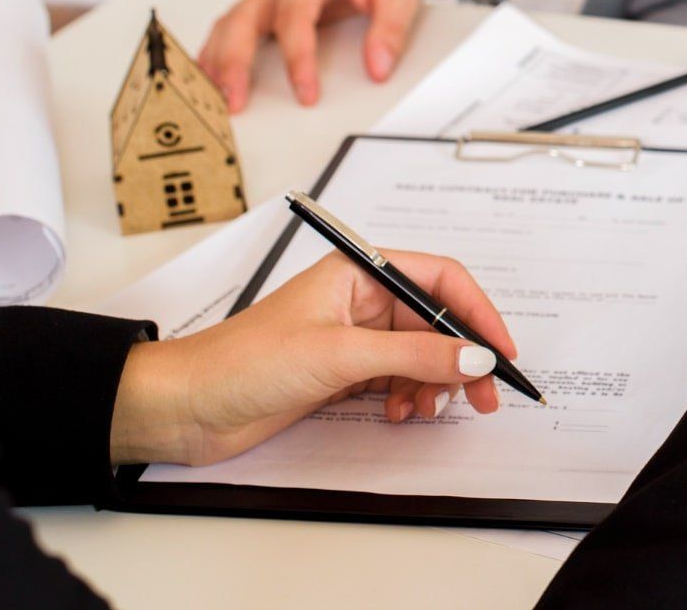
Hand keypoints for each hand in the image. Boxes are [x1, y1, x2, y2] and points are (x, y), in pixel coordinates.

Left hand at [110, 251, 515, 466]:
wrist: (186, 407)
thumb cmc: (243, 361)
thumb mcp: (340, 355)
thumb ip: (415, 356)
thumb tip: (474, 358)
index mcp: (360, 272)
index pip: (440, 279)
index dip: (478, 312)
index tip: (501, 351)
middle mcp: (361, 299)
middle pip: (437, 322)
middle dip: (461, 360)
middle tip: (482, 398)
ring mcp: (354, 336)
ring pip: (421, 355)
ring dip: (432, 385)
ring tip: (424, 411)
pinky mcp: (344, 371)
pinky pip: (399, 379)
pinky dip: (408, 398)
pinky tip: (398, 414)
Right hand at [199, 0, 463, 110]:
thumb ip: (391, 29)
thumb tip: (377, 70)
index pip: (295, 15)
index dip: (298, 58)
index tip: (307, 94)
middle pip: (244, 18)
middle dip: (234, 62)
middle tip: (234, 103)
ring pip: (232, 22)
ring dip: (219, 59)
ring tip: (214, 99)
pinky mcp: (273, 0)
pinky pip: (239, 25)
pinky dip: (224, 51)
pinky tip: (217, 78)